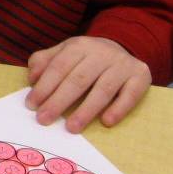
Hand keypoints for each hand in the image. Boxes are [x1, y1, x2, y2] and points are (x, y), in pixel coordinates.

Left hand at [26, 37, 151, 131]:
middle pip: (78, 79)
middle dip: (59, 101)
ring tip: (72, 127)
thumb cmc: (86, 57)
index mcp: (79, 46)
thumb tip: (32, 79)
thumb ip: (44, 62)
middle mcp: (102, 53)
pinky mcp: (141, 76)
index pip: (58, 67)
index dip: (44, 86)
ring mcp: (122, 64)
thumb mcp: (64, 52)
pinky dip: (119, 108)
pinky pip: (131, 94)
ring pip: (103, 89)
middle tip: (44, 119)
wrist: (123, 46)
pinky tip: (106, 121)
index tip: (31, 105)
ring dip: (86, 110)